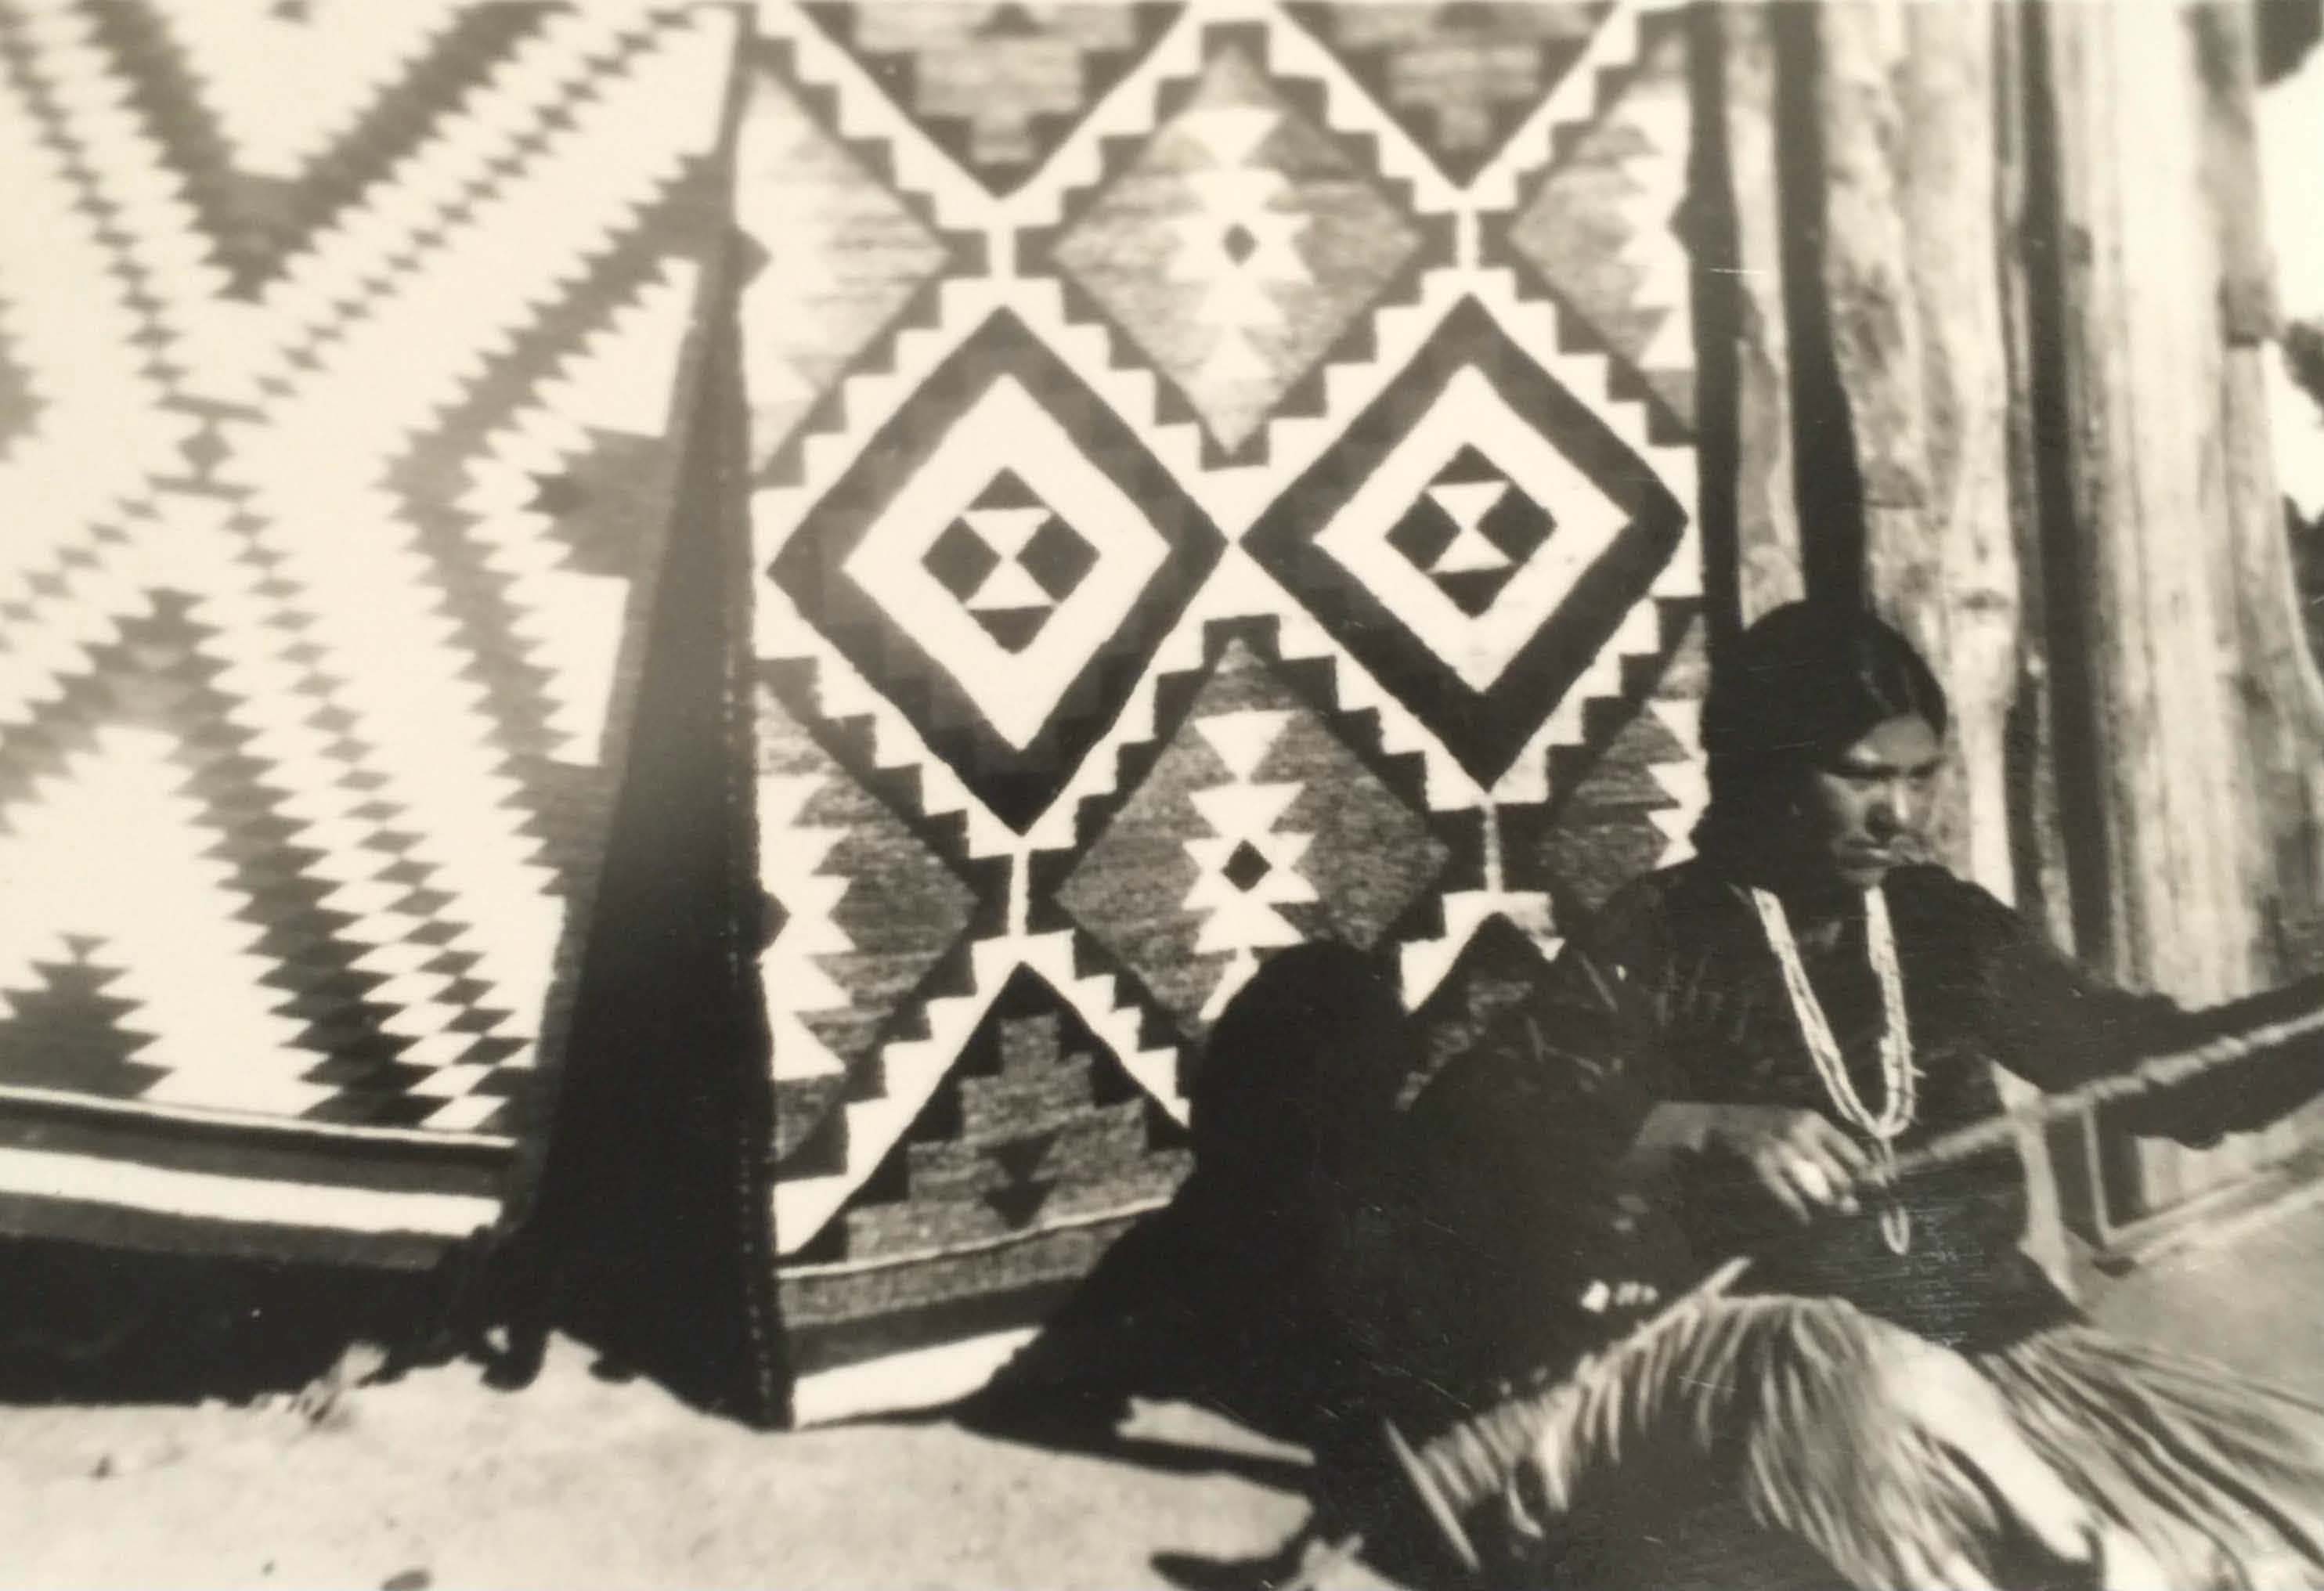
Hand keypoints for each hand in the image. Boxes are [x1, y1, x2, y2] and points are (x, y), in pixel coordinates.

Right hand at [1632, 1103, 1871, 1223]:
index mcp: (1810, 1120)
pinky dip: (1797, 1211)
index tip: (1876, 1189)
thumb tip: (1862, 1179)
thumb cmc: (1757, 1127)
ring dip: (1826, 1204)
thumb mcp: (1790, 1125)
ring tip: (1831, 1213)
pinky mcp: (1760, 1165)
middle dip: (1846, 1195)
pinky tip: (1802, 1219)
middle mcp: (1799, 1131)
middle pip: (1839, 1175)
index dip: (1867, 1175)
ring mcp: (1779, 1148)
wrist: (1712, 1125)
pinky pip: (1789, 1196)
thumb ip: (1821, 1148)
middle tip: (1849, 1208)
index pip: (1853, 1152)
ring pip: (1817, 1189)